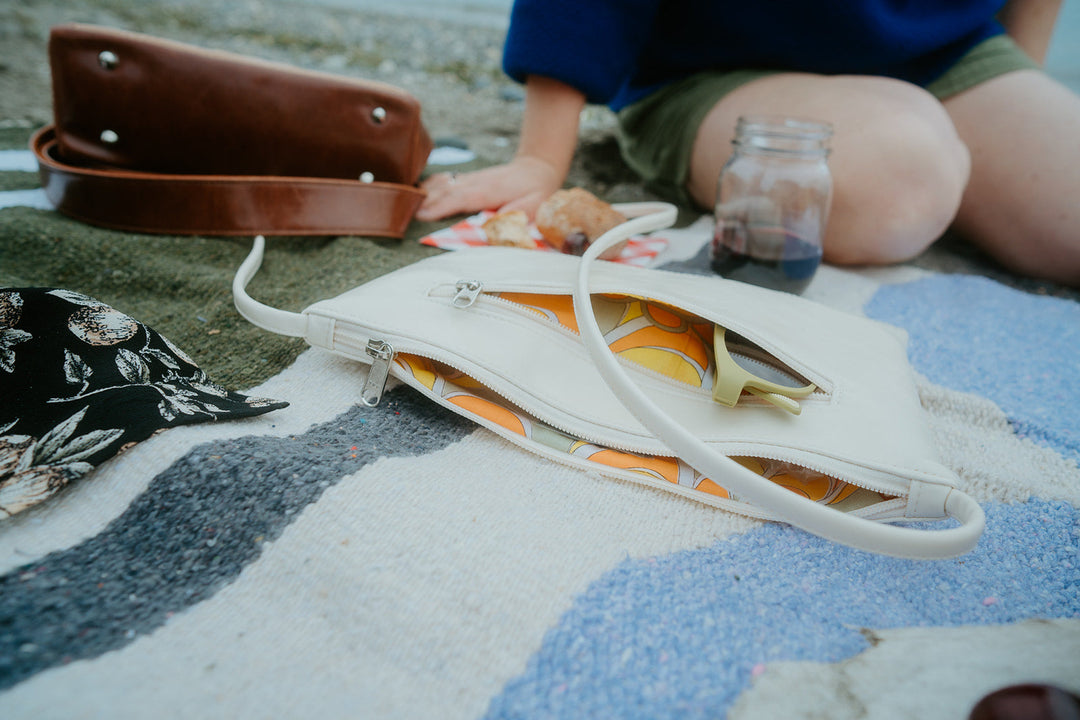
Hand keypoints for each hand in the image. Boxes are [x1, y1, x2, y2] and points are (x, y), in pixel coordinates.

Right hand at [416, 156, 562, 221]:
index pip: (461, 198)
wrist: (538, 170)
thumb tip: (496, 227)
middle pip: (447, 191)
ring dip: (426, 192)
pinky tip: (421, 188)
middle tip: (406, 214)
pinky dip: (433, 184)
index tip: (423, 215)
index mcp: (490, 191)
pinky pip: (448, 180)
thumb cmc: (536, 193)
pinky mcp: (471, 178)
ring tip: (407, 202)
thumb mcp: (532, 208)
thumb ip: (515, 218)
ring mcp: (473, 178)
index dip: (441, 206)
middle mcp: (477, 182)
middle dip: (426, 202)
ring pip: (445, 184)